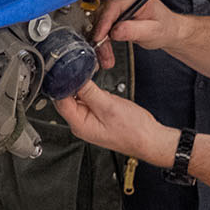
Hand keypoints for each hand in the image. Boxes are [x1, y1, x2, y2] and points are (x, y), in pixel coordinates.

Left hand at [54, 81, 178, 166]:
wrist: (149, 138)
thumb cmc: (133, 130)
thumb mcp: (109, 106)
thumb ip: (89, 92)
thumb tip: (75, 78)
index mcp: (79, 124)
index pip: (60, 101)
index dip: (62, 84)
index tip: (67, 71)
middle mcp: (80, 123)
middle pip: (66, 98)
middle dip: (72, 84)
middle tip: (81, 72)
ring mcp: (88, 120)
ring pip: (77, 97)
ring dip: (82, 87)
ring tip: (92, 80)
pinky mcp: (96, 115)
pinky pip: (88, 99)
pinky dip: (91, 91)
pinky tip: (98, 89)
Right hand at [90, 0, 185, 68]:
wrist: (169, 31)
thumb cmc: (165, 28)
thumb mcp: (153, 31)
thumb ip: (134, 30)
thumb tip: (115, 31)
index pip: (114, 5)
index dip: (104, 21)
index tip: (99, 36)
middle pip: (104, 15)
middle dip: (102, 36)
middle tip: (104, 54)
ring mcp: (119, 6)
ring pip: (101, 23)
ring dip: (101, 42)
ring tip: (106, 58)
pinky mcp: (115, 15)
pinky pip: (103, 27)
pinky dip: (103, 41)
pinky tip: (105, 53)